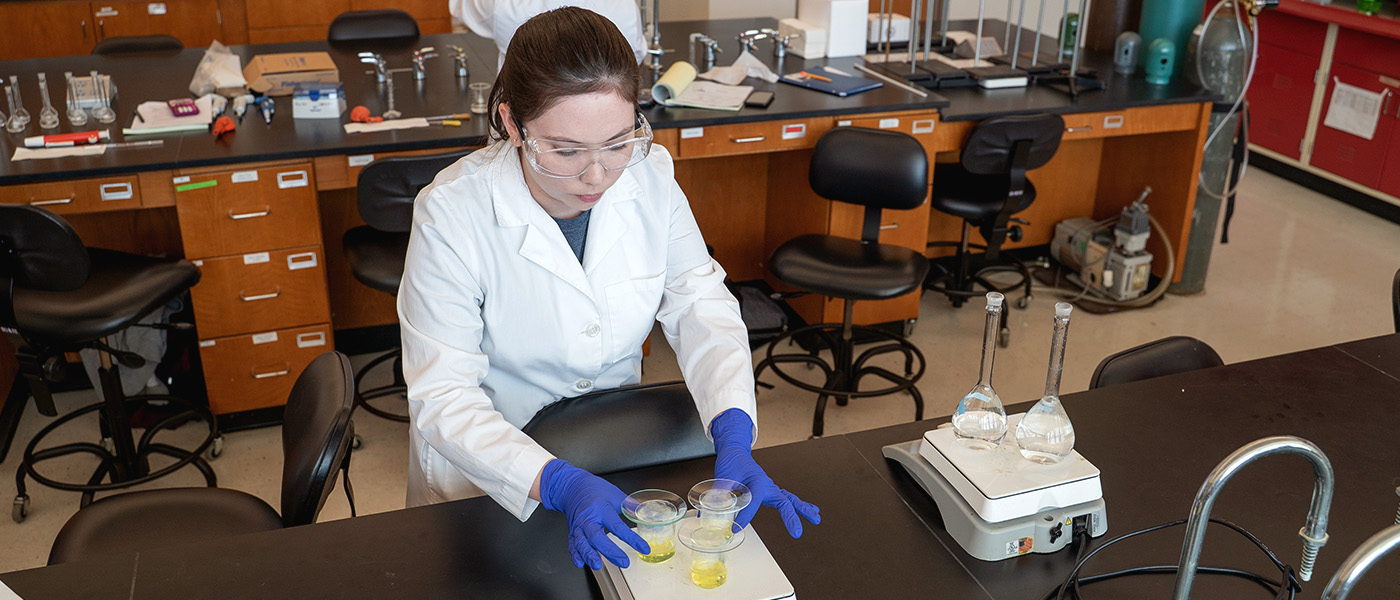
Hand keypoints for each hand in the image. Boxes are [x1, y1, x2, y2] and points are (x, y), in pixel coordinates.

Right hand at [540, 459, 649, 569]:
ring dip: (589, 555)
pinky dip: (575, 554)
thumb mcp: (615, 494)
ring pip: (582, 543)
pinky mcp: (572, 532)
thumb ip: (630, 506)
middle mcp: (588, 518)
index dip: (631, 539)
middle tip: (623, 561)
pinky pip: (572, 544)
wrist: (573, 487)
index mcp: (601, 508)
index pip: (617, 526)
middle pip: (597, 537)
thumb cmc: (594, 490)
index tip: (643, 548)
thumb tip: (645, 513)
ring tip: (598, 565)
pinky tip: (580, 563)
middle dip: (609, 551)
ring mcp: (578, 526)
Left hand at [710, 409, 820, 536]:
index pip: (753, 501)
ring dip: (803, 509)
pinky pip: (787, 499)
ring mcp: (770, 488)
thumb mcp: (723, 476)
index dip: (745, 516)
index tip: (736, 527)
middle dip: (791, 517)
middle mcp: (767, 485)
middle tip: (797, 532)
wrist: (736, 451)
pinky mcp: (770, 491)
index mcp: (757, 481)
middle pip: (784, 501)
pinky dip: (799, 505)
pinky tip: (811, 510)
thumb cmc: (732, 462)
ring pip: (790, 500)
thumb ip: (720, 494)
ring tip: (816, 518)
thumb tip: (710, 512)